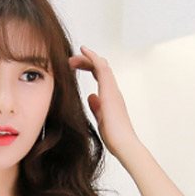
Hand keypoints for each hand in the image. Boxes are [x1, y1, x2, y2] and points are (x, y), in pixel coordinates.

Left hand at [68, 44, 139, 159]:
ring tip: (72, 58)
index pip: (101, 76)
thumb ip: (96, 107)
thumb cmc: (114, 138)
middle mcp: (113, 91)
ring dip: (86, 58)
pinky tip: (83, 51)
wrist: (123, 144)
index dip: (90, 68)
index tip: (76, 66)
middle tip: (71, 61)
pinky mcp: (109, 90)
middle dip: (86, 62)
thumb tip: (91, 97)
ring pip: (102, 64)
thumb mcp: (101, 120)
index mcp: (111, 98)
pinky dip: (92, 57)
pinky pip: (101, 67)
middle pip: (101, 68)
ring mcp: (112, 89)